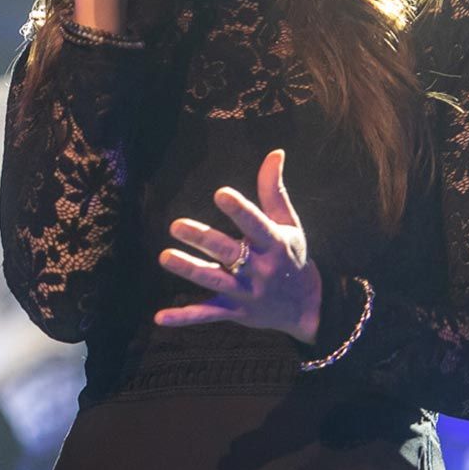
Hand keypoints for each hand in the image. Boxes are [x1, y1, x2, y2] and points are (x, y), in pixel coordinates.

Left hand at [155, 150, 321, 344]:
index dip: (239, 210)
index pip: (256, 224)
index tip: (220, 193)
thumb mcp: (288, 224)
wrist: (308, 308)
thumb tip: (275, 152)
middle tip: (176, 225)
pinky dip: (185, 317)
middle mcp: (260, 269)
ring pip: (214, 282)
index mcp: (274, 244)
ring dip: (189, 270)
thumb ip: (274, 190)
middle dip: (203, 239)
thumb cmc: (292, 257)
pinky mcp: (235, 312)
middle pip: (228, 253)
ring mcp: (246, 293)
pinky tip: (160, 316)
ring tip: (164, 257)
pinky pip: (208, 315)